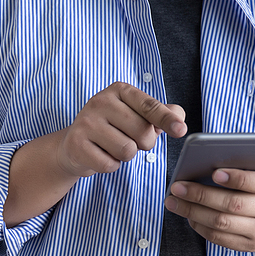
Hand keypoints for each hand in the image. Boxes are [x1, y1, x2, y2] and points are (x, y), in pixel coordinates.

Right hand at [56, 82, 187, 177]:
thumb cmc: (112, 129)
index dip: (166, 119)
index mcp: (119, 90)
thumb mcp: (136, 115)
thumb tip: (178, 117)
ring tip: (113, 147)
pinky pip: (109, 164)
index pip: (149, 106)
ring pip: (127, 150)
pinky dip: (110, 165)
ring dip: (126, 156)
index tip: (181, 130)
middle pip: (142, 131)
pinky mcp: (76, 143)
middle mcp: (100, 101)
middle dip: (144, 144)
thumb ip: (160, 114)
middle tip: (130, 140)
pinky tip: (100, 155)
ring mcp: (86, 122)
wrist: (73, 145)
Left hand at [164, 158, 254, 251]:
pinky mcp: (251, 246)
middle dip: (201, 195)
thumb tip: (208, 159)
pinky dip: (199, 226)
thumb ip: (246, 162)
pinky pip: (220, 238)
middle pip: (234, 205)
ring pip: (222, 223)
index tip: (214, 173)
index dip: (237, 178)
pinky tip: (187, 214)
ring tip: (173, 201)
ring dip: (192, 212)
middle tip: (177, 186)